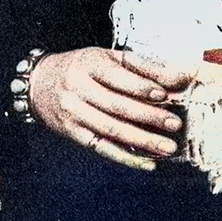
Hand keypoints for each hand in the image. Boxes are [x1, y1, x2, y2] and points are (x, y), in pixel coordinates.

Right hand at [29, 48, 196, 171]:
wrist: (40, 82)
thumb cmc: (84, 67)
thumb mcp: (109, 57)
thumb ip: (146, 66)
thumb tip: (181, 76)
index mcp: (89, 65)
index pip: (117, 78)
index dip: (141, 87)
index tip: (164, 95)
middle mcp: (78, 90)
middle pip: (116, 106)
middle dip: (148, 117)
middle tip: (175, 124)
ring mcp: (73, 114)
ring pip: (111, 130)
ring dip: (142, 140)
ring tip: (167, 147)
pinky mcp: (73, 133)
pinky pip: (102, 148)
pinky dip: (126, 157)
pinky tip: (148, 163)